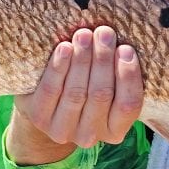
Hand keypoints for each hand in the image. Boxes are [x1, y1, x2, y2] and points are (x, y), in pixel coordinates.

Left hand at [7, 26, 143, 165]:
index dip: (128, 76)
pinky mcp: (39, 118)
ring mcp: (63, 130)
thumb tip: (127, 39)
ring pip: (76, 92)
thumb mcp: (107, 84)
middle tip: (104, 32)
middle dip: (103, 60)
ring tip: (84, 34)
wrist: (45, 102)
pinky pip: (51, 90)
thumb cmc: (86, 86)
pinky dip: (59, 67)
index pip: (128, 105)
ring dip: (82, 60)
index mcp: (115, 131)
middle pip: (101, 94)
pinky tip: (64, 48)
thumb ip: (118, 71)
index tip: (126, 48)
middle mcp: (90, 135)